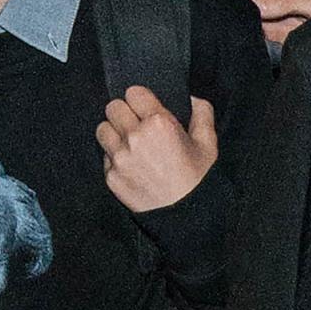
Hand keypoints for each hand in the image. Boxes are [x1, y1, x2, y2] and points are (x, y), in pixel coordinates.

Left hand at [97, 87, 216, 212]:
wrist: (186, 217)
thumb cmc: (198, 179)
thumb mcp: (208, 143)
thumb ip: (202, 112)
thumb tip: (191, 98)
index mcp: (159, 123)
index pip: (133, 92)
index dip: (139, 98)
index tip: (144, 107)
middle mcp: (135, 137)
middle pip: (113, 107)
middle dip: (124, 112)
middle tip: (135, 123)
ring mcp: (120, 158)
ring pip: (102, 129)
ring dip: (113, 132)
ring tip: (127, 142)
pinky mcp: (111, 176)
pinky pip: (104, 155)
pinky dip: (113, 157)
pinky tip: (129, 164)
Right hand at [201, 0, 310, 42]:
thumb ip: (284, 2)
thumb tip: (253, 7)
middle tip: (186, 8)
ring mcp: (256, 4)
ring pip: (223, 0)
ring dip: (211, 8)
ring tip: (195, 21)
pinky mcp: (259, 22)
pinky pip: (234, 19)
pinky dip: (222, 24)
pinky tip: (214, 33)